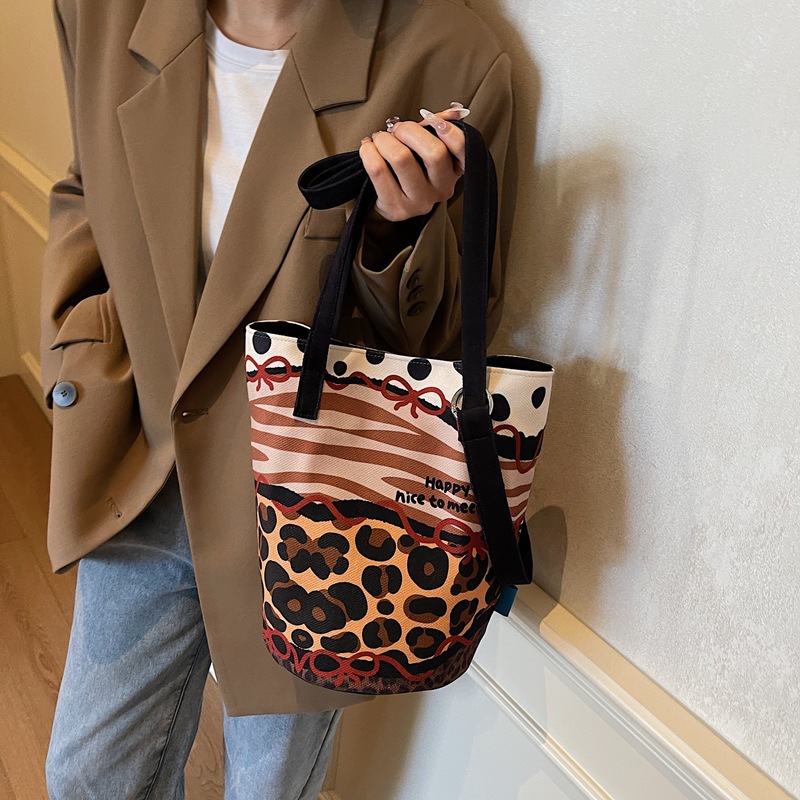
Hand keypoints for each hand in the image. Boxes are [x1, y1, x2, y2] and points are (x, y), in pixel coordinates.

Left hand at [358, 105, 467, 222]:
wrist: (388, 202)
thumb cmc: (408, 172)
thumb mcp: (425, 151)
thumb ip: (436, 129)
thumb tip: (451, 112)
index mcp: (453, 172)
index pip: (462, 149)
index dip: (449, 130)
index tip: (431, 120)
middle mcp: (441, 189)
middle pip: (434, 152)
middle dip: (409, 131)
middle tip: (397, 129)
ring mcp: (420, 202)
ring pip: (402, 158)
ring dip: (385, 140)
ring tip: (379, 139)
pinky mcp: (396, 208)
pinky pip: (378, 170)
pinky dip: (369, 152)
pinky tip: (368, 149)